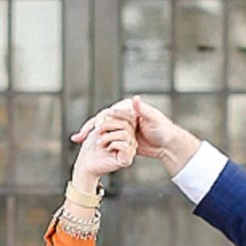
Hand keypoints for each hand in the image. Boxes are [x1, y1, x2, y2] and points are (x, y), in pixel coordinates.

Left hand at [70, 108, 136, 181]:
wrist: (86, 163)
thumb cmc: (91, 146)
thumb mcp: (97, 127)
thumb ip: (104, 118)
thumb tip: (109, 112)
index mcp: (127, 132)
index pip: (128, 117)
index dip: (115, 115)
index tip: (100, 121)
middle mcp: (131, 141)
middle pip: (127, 124)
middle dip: (108, 125)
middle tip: (98, 132)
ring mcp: (130, 150)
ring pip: (126, 134)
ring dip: (108, 136)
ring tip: (100, 143)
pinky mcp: (126, 160)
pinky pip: (125, 145)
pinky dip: (112, 144)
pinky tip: (106, 149)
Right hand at [73, 95, 199, 177]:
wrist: (167, 144)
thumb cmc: (163, 130)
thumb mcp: (153, 119)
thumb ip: (143, 110)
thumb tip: (134, 98)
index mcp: (129, 108)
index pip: (108, 113)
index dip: (97, 121)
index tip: (90, 129)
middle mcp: (123, 115)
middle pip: (101, 120)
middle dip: (88, 129)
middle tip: (78, 137)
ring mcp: (122, 126)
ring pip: (101, 129)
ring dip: (89, 135)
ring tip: (78, 140)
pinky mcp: (123, 136)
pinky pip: (107, 137)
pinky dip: (97, 141)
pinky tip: (88, 147)